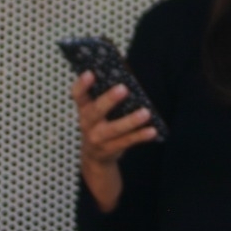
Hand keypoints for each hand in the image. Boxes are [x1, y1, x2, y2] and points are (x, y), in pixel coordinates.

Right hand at [71, 72, 157, 210]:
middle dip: (109, 100)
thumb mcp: (96, 110)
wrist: (94, 156)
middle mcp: (88, 123)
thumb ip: (106, 95)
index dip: (82, 84)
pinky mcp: (111, 149)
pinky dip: (140, 136)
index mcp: (84, 109)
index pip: (78, 95)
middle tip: (123, 88)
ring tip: (146, 113)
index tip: (90, 73)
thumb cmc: (100, 123)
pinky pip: (127, 142)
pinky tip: (152, 131)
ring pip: (114, 129)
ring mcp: (98, 138)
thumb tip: (127, 76)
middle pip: (96, 111)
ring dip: (130, 121)